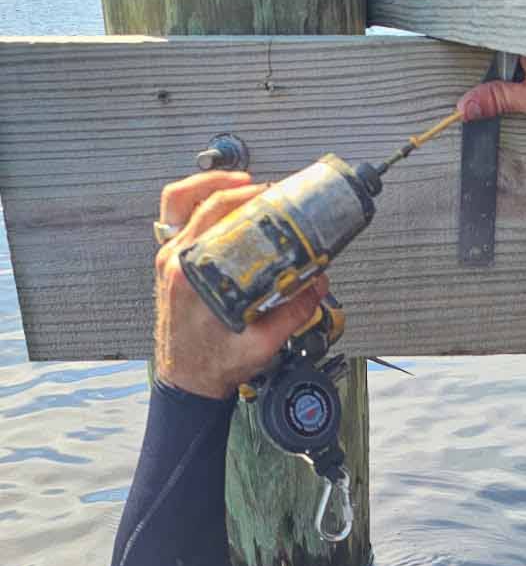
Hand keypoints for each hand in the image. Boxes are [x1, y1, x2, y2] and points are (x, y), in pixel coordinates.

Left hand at [154, 171, 328, 399]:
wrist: (186, 382)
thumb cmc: (211, 365)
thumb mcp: (261, 345)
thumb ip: (293, 313)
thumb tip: (317, 284)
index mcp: (191, 278)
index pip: (217, 219)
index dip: (249, 202)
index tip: (274, 201)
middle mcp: (174, 262)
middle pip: (204, 203)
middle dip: (241, 189)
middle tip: (270, 192)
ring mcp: (168, 260)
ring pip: (181, 202)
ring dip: (211, 184)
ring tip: (242, 182)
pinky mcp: (169, 263)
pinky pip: (174, 218)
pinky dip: (195, 201)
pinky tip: (219, 201)